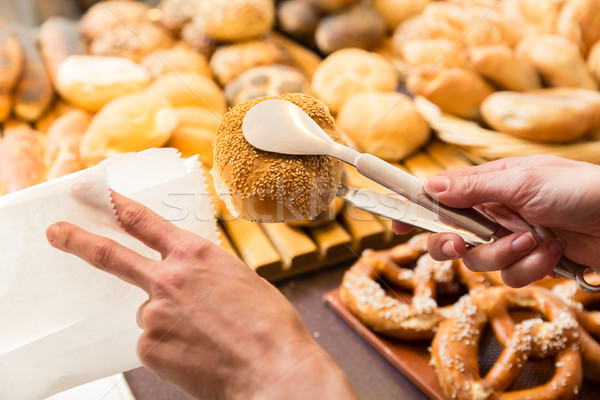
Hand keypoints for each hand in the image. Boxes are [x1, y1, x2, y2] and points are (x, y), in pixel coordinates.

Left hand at [46, 191, 357, 399]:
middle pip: (112, 256)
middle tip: (57, 232)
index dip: (117, 205)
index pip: (145, 222)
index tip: (97, 195)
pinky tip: (196, 354)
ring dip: (168, 321)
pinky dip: (169, 348)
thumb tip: (189, 283)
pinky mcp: (149, 348)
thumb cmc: (268, 326)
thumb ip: (205, 273)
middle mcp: (169, 279)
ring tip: (204, 337)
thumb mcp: (241, 280)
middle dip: (78, 241)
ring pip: (149, 312)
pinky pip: (152, 343)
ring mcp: (155, 314)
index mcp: (196, 255)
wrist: (273, 370)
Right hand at [393, 155, 599, 286]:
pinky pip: (510, 276)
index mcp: (487, 187)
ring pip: (479, 261)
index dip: (415, 210)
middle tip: (458, 245)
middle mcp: (493, 214)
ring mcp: (510, 240)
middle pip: (449, 236)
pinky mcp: (529, 263)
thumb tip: (430, 187)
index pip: (439, 197)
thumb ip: (473, 187)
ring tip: (536, 240)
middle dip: (451, 244)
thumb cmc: (579, 189)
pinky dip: (532, 267)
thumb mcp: (523, 182)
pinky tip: (555, 253)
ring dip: (506, 255)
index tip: (394, 224)